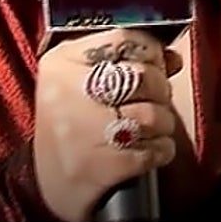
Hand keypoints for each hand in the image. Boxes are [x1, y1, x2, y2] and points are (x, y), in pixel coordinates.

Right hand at [32, 28, 182, 221]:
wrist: (47, 182)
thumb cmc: (70, 122)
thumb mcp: (82, 80)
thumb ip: (125, 61)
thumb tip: (173, 59)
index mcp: (61, 62)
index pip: (122, 39)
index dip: (150, 52)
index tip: (155, 65)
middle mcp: (67, 91)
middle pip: (141, 77)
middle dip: (160, 90)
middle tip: (156, 100)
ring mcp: (82, 130)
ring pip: (152, 115)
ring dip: (164, 123)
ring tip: (155, 127)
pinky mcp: (99, 166)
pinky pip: (152, 151)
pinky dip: (162, 150)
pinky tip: (154, 149)